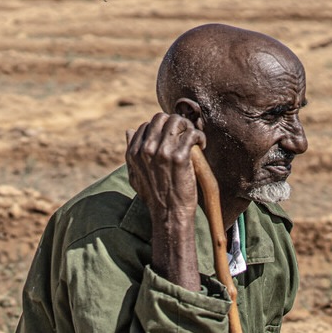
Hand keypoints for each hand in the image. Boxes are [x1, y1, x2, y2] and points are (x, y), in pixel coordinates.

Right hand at [126, 114, 205, 290]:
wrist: (170, 214)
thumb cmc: (155, 196)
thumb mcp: (135, 175)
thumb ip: (131, 152)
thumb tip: (129, 131)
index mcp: (133, 152)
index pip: (147, 125)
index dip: (161, 129)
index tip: (172, 138)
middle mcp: (145, 149)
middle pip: (161, 118)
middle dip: (175, 123)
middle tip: (185, 135)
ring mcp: (162, 152)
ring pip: (176, 121)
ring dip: (188, 127)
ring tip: (194, 139)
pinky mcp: (180, 157)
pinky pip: (192, 133)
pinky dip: (199, 136)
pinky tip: (202, 146)